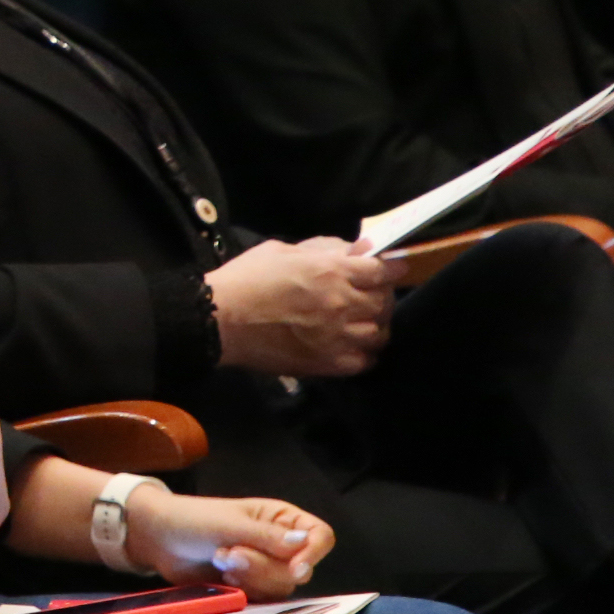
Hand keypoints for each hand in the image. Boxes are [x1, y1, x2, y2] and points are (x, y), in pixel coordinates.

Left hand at [123, 489, 333, 601]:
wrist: (161, 540)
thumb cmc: (196, 520)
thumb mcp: (232, 525)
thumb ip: (268, 537)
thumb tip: (306, 542)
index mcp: (282, 518)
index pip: (320, 536)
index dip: (313, 554)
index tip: (295, 569)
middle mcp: (280, 544)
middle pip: (299, 569)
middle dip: (264, 567)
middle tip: (230, 554)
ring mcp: (266, 568)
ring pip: (281, 588)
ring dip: (252, 578)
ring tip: (222, 560)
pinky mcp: (251, 588)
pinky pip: (264, 600)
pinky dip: (245, 591)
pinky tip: (222, 577)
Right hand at [205, 236, 401, 377]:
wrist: (220, 321)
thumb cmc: (247, 278)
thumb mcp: (285, 250)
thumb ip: (325, 249)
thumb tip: (356, 250)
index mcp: (332, 270)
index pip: (383, 270)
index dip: (392, 268)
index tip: (393, 268)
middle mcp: (342, 303)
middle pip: (385, 301)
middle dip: (381, 295)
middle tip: (370, 294)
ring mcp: (338, 337)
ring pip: (380, 333)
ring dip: (375, 324)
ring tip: (361, 321)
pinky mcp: (328, 364)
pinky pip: (364, 361)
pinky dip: (363, 353)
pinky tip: (352, 346)